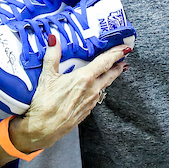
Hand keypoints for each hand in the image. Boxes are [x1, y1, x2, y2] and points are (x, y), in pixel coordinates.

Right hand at [8, 38, 130, 153]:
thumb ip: (52, 56)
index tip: (124, 48)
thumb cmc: (45, 103)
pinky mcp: (87, 111)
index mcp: (85, 78)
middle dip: (117, 65)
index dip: (116, 54)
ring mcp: (91, 102)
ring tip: (112, 70)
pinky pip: (97, 96)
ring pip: (104, 86)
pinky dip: (99, 88)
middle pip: (110, 74)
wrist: (44, 129)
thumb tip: (53, 38)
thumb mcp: (47, 76)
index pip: (105, 62)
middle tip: (123, 57)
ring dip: (109, 76)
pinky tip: (94, 87)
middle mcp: (92, 90)